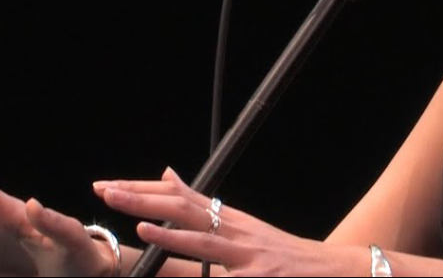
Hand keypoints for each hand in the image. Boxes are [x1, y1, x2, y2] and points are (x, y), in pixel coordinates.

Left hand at [95, 168, 360, 276]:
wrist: (336, 269)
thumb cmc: (282, 252)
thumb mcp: (241, 223)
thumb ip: (202, 204)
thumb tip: (166, 174)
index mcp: (228, 218)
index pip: (177, 197)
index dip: (141, 190)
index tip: (107, 186)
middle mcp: (236, 232)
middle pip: (184, 210)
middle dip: (143, 201)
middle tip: (106, 192)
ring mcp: (249, 258)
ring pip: (205, 243)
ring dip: (171, 237)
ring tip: (140, 228)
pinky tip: (181, 275)